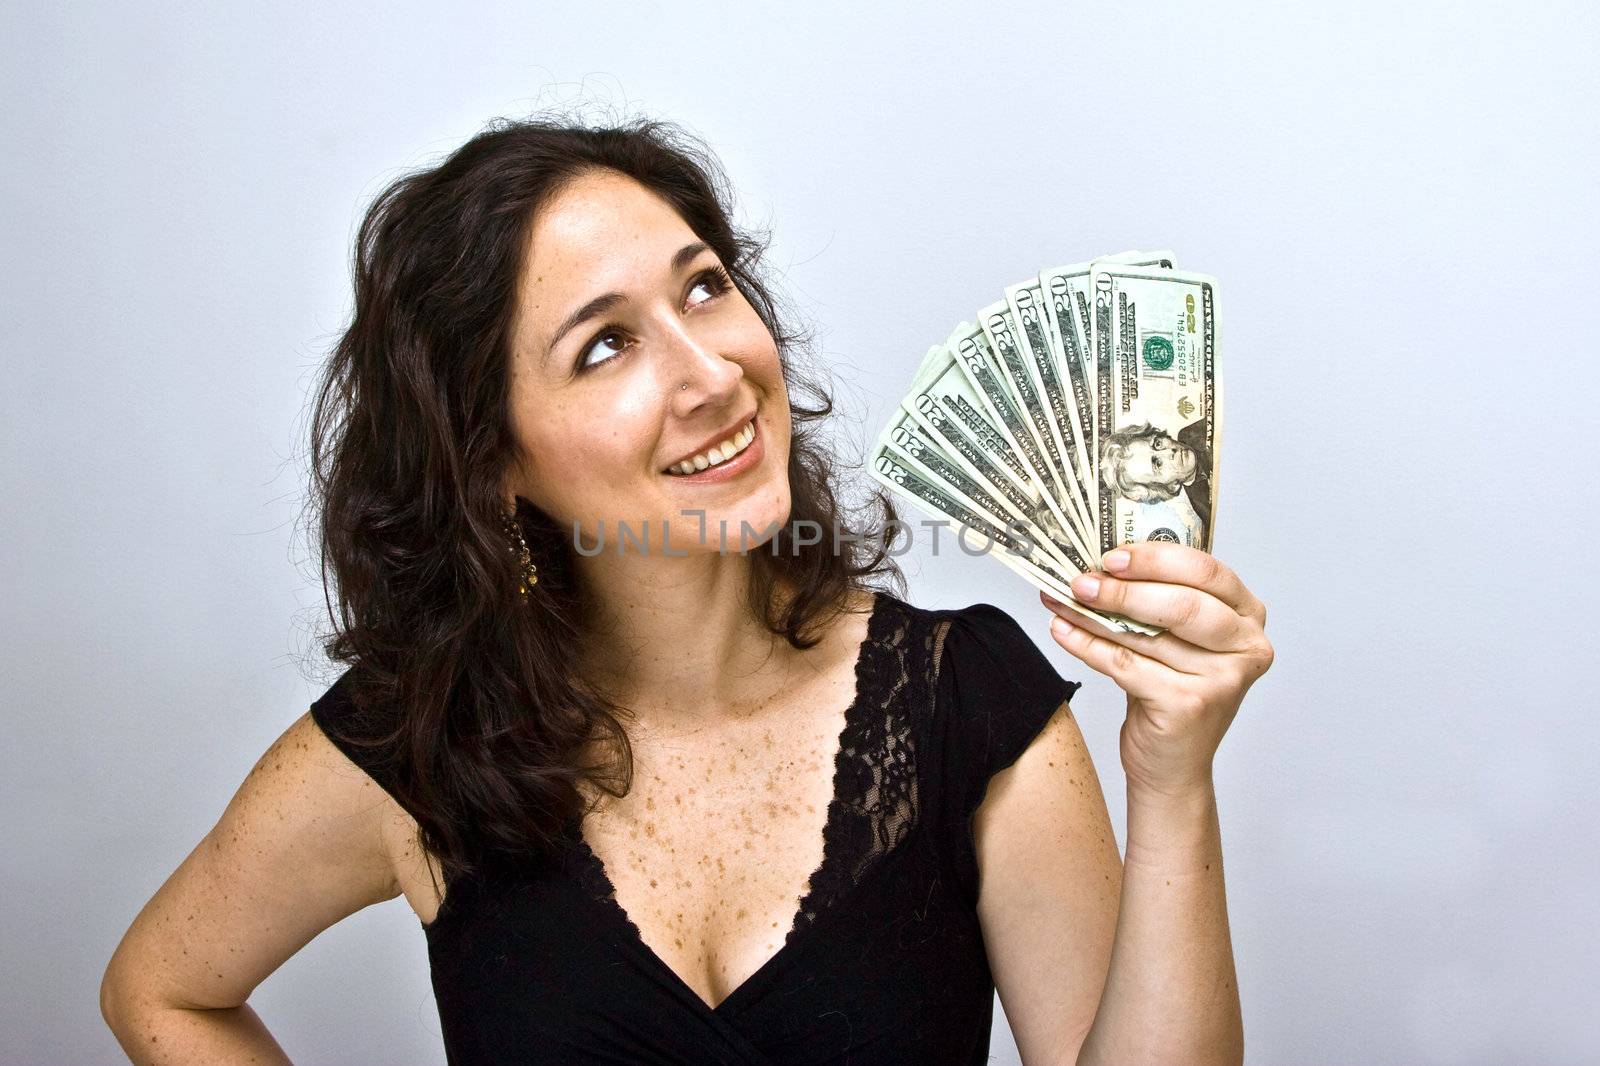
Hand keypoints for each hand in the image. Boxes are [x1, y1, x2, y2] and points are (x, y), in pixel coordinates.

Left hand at [1039, 543, 1273, 797]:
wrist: (1171, 764)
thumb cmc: (1172, 692)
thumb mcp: (1175, 640)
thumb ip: (1155, 600)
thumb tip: (1097, 563)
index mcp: (1247, 616)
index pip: (1206, 571)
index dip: (1156, 558)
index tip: (1111, 555)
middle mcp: (1246, 646)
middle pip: (1181, 603)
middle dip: (1123, 588)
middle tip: (1081, 580)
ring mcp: (1222, 679)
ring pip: (1146, 635)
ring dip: (1094, 615)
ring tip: (1061, 601)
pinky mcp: (1189, 705)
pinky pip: (1126, 665)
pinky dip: (1088, 646)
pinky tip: (1063, 631)